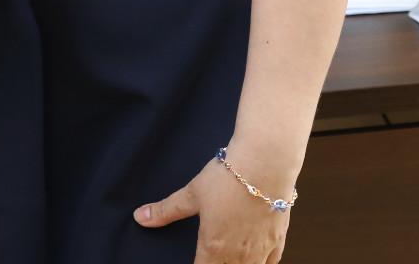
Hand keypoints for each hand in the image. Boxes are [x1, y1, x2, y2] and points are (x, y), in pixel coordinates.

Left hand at [134, 148, 290, 263]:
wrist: (265, 164)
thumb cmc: (228, 178)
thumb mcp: (191, 194)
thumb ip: (166, 210)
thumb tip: (140, 218)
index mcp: (214, 247)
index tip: (193, 262)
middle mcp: (239, 255)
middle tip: (208, 258)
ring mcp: (261, 249)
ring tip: (227, 259)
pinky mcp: (278, 239)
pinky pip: (270, 262)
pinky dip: (261, 263)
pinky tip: (255, 258)